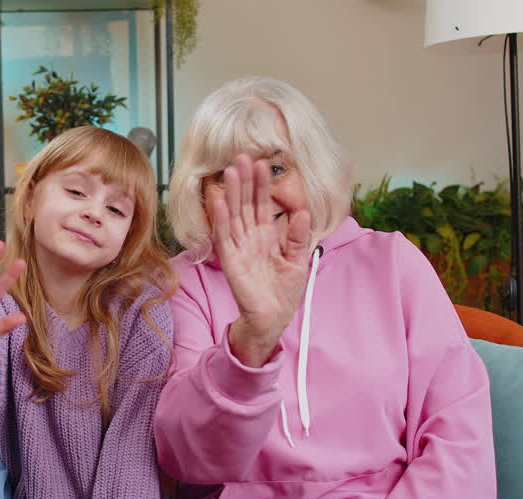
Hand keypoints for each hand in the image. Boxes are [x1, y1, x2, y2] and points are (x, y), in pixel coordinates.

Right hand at [206, 153, 313, 366]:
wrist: (273, 318)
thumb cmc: (284, 293)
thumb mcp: (299, 261)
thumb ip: (299, 237)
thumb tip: (302, 212)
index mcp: (266, 236)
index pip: (261, 205)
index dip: (261, 185)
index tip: (262, 163)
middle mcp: (249, 238)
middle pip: (245, 204)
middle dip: (245, 181)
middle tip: (242, 156)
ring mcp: (238, 248)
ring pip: (233, 215)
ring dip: (232, 193)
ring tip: (231, 171)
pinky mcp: (231, 261)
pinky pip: (224, 236)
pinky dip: (221, 219)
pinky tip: (220, 201)